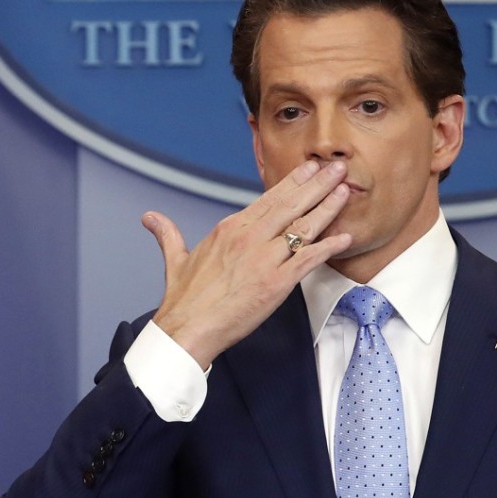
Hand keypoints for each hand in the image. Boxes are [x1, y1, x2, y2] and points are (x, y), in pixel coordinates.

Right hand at [143, 160, 352, 368]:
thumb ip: (168, 234)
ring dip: (328, 207)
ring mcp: (264, 258)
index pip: (268, 198)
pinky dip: (329, 247)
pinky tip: (345, 237)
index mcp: (229, 228)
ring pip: (303, 226)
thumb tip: (150, 218)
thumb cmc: (183, 300)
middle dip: (318, 184)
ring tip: (347, 189)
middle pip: (290, 204)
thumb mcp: (176, 259)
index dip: (293, 182)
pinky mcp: (276, 283)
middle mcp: (249, 237)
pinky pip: (308, 260)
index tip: (310, 169)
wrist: (186, 330)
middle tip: (338, 167)